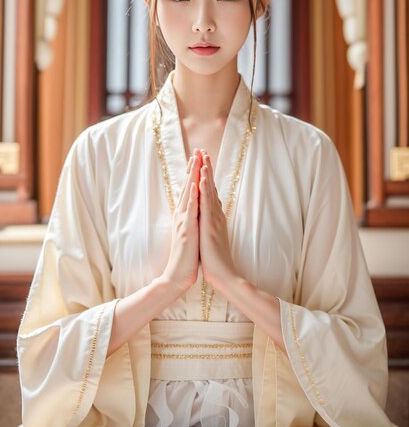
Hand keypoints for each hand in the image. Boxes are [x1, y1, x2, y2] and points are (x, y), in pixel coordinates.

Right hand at [161, 153, 199, 293]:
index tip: (198, 158)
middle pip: (187, 187)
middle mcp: (182, 215)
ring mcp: (183, 221)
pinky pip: (190, 210)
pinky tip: (194, 184)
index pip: (189, 190)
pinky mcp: (187, 230)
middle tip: (197, 150)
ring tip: (196, 160)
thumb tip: (196, 208)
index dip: (193, 173)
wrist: (178, 275)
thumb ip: (192, 219)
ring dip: (192, 176)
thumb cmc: (187, 256)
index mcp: (184, 216)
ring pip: (188, 194)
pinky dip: (192, 196)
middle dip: (192, 168)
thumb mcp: (190, 233)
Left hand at [199, 150, 235, 287]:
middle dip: (206, 168)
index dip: (207, 176)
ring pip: (209, 191)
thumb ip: (211, 224)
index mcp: (214, 217)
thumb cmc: (215, 260)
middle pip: (211, 187)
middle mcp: (215, 215)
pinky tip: (203, 178)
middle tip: (203, 151)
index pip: (210, 192)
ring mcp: (213, 219)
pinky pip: (206, 204)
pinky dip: (205, 190)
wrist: (222, 275)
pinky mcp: (210, 225)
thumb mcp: (212, 237)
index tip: (203, 162)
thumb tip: (209, 216)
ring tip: (203, 157)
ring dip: (206, 173)